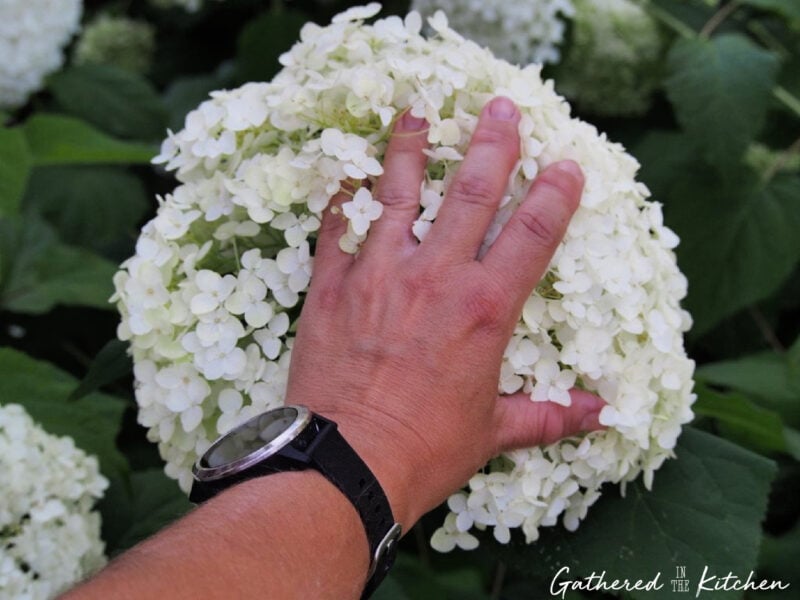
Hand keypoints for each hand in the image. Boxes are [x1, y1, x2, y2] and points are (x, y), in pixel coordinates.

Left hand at [285, 96, 603, 529]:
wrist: (347, 463)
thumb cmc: (426, 450)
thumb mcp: (493, 432)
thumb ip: (547, 415)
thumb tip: (599, 415)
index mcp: (486, 310)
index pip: (533, 235)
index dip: (555, 196)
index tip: (566, 165)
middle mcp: (436, 278)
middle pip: (473, 195)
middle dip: (493, 145)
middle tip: (500, 107)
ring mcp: (380, 274)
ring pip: (400, 194)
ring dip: (412, 149)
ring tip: (417, 113)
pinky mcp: (333, 285)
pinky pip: (337, 227)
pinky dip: (344, 198)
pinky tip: (349, 176)